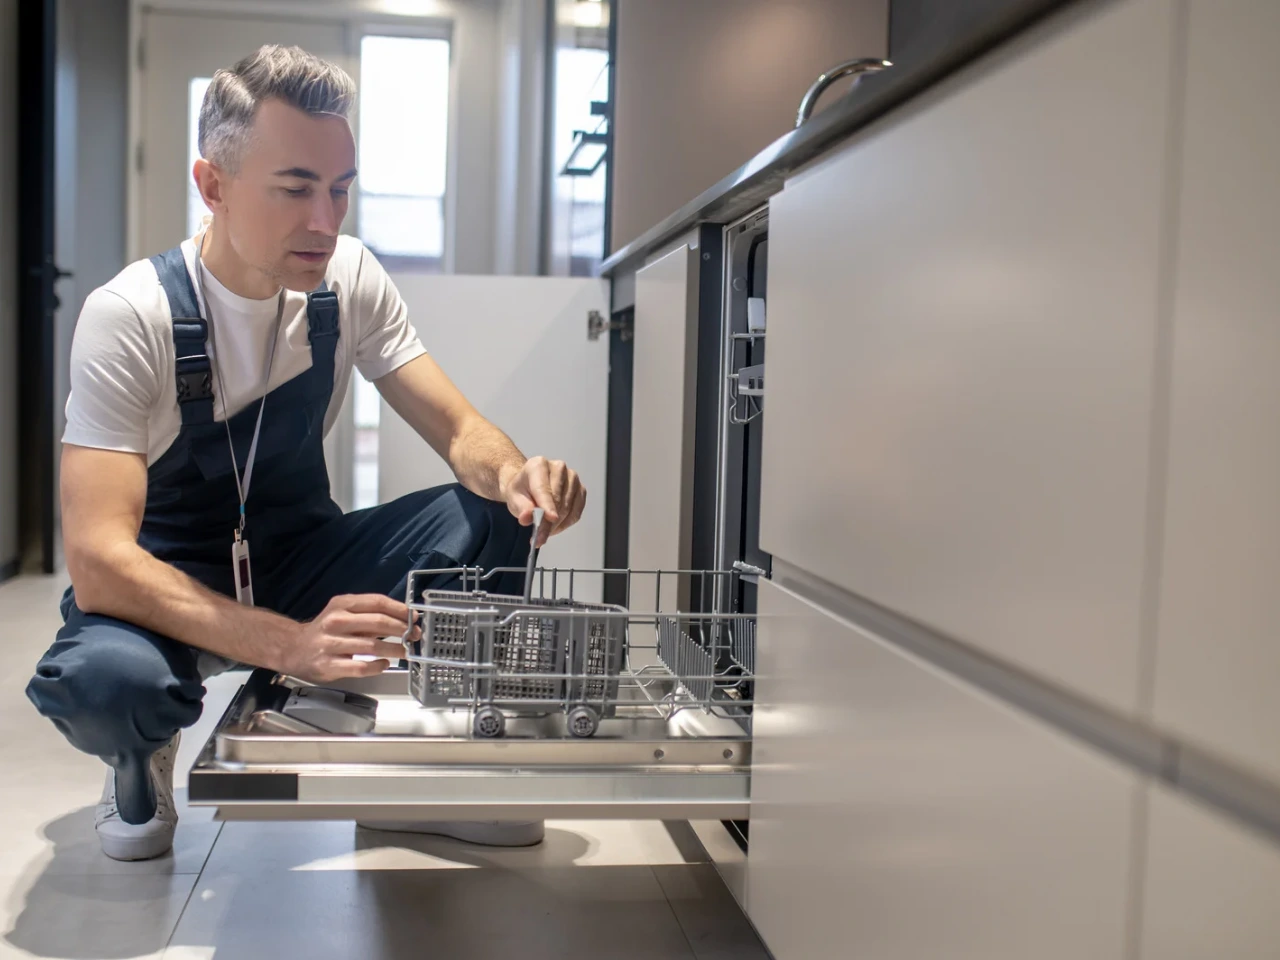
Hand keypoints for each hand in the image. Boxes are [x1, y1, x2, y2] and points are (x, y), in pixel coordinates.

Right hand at [270, 594, 417, 683]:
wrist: (293, 649)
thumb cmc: (326, 630)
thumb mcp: (343, 613)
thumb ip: (370, 614)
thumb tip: (405, 618)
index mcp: (342, 604)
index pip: (377, 602)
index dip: (399, 610)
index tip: (414, 617)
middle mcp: (336, 621)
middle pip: (378, 623)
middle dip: (402, 629)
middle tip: (415, 636)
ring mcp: (331, 644)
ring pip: (372, 646)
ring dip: (395, 650)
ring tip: (406, 651)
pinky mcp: (329, 665)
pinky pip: (361, 667)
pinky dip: (377, 667)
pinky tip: (384, 664)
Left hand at [502, 455, 586, 547]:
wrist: (529, 485)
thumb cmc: (522, 490)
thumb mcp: (513, 498)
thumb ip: (520, 508)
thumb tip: (527, 517)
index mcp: (539, 465)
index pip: (544, 489)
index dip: (548, 505)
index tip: (551, 518)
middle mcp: (559, 467)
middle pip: (557, 500)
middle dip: (549, 522)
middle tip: (540, 538)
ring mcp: (572, 478)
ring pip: (568, 508)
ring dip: (556, 525)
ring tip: (544, 531)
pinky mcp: (581, 489)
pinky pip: (576, 513)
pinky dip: (566, 523)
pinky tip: (555, 526)